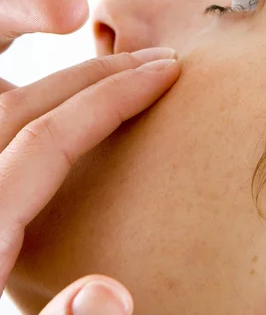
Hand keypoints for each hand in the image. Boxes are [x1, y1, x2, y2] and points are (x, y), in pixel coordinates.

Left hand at [0, 47, 179, 313]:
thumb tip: (110, 292)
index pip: (48, 139)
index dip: (111, 98)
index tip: (163, 73)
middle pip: (26, 108)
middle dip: (96, 76)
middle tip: (154, 59)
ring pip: (5, 107)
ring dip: (66, 82)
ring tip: (116, 69)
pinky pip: (0, 128)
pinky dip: (38, 105)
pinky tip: (68, 110)